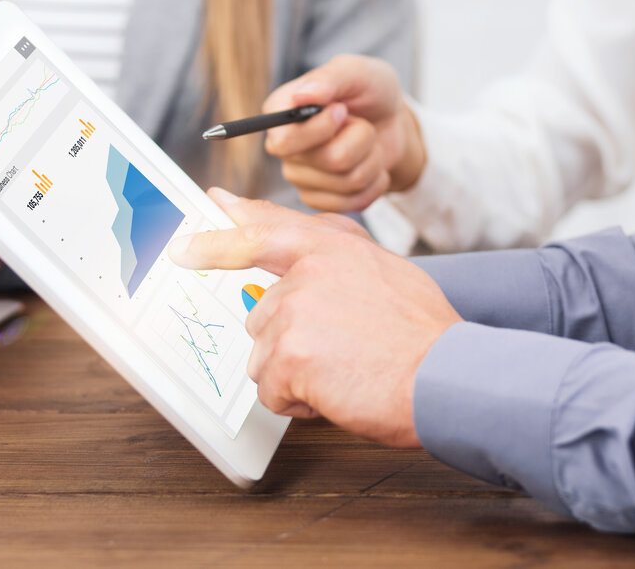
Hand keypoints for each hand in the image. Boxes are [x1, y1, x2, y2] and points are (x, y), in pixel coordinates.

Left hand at [168, 188, 461, 447]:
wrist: (448, 376)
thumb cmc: (425, 337)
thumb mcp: (388, 274)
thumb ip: (338, 264)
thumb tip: (300, 273)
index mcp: (333, 247)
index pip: (265, 231)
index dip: (220, 236)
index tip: (187, 242)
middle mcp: (308, 270)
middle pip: (261, 315)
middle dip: (291, 345)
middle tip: (342, 353)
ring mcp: (294, 309)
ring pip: (264, 356)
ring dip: (297, 374)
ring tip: (347, 371)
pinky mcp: (287, 352)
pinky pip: (271, 390)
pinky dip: (301, 403)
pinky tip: (340, 391)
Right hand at [263, 54, 425, 212]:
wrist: (391, 122)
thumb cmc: (370, 91)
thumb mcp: (357, 72)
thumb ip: (330, 78)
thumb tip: (302, 95)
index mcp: (280, 112)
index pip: (284, 141)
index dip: (320, 130)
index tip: (342, 110)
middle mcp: (284, 146)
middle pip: (327, 161)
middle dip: (360, 140)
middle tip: (361, 123)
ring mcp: (300, 176)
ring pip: (347, 181)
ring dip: (373, 158)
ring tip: (369, 142)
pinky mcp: (320, 199)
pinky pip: (353, 202)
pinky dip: (375, 182)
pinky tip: (372, 164)